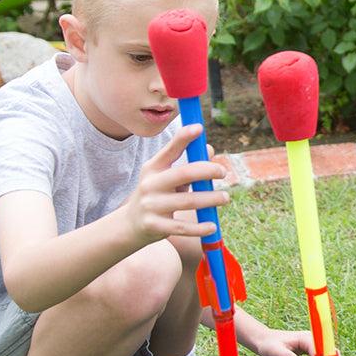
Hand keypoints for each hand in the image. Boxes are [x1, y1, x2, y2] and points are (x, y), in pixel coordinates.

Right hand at [126, 124, 228, 242]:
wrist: (131, 224)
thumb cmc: (157, 194)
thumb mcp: (167, 177)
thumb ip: (188, 164)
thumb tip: (209, 149)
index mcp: (153, 168)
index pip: (170, 150)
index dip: (184, 138)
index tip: (199, 127)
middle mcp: (150, 184)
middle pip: (184, 173)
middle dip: (207, 170)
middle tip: (223, 172)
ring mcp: (151, 206)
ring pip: (188, 201)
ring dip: (210, 199)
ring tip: (225, 197)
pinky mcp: (155, 226)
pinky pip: (183, 227)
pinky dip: (200, 227)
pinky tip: (212, 226)